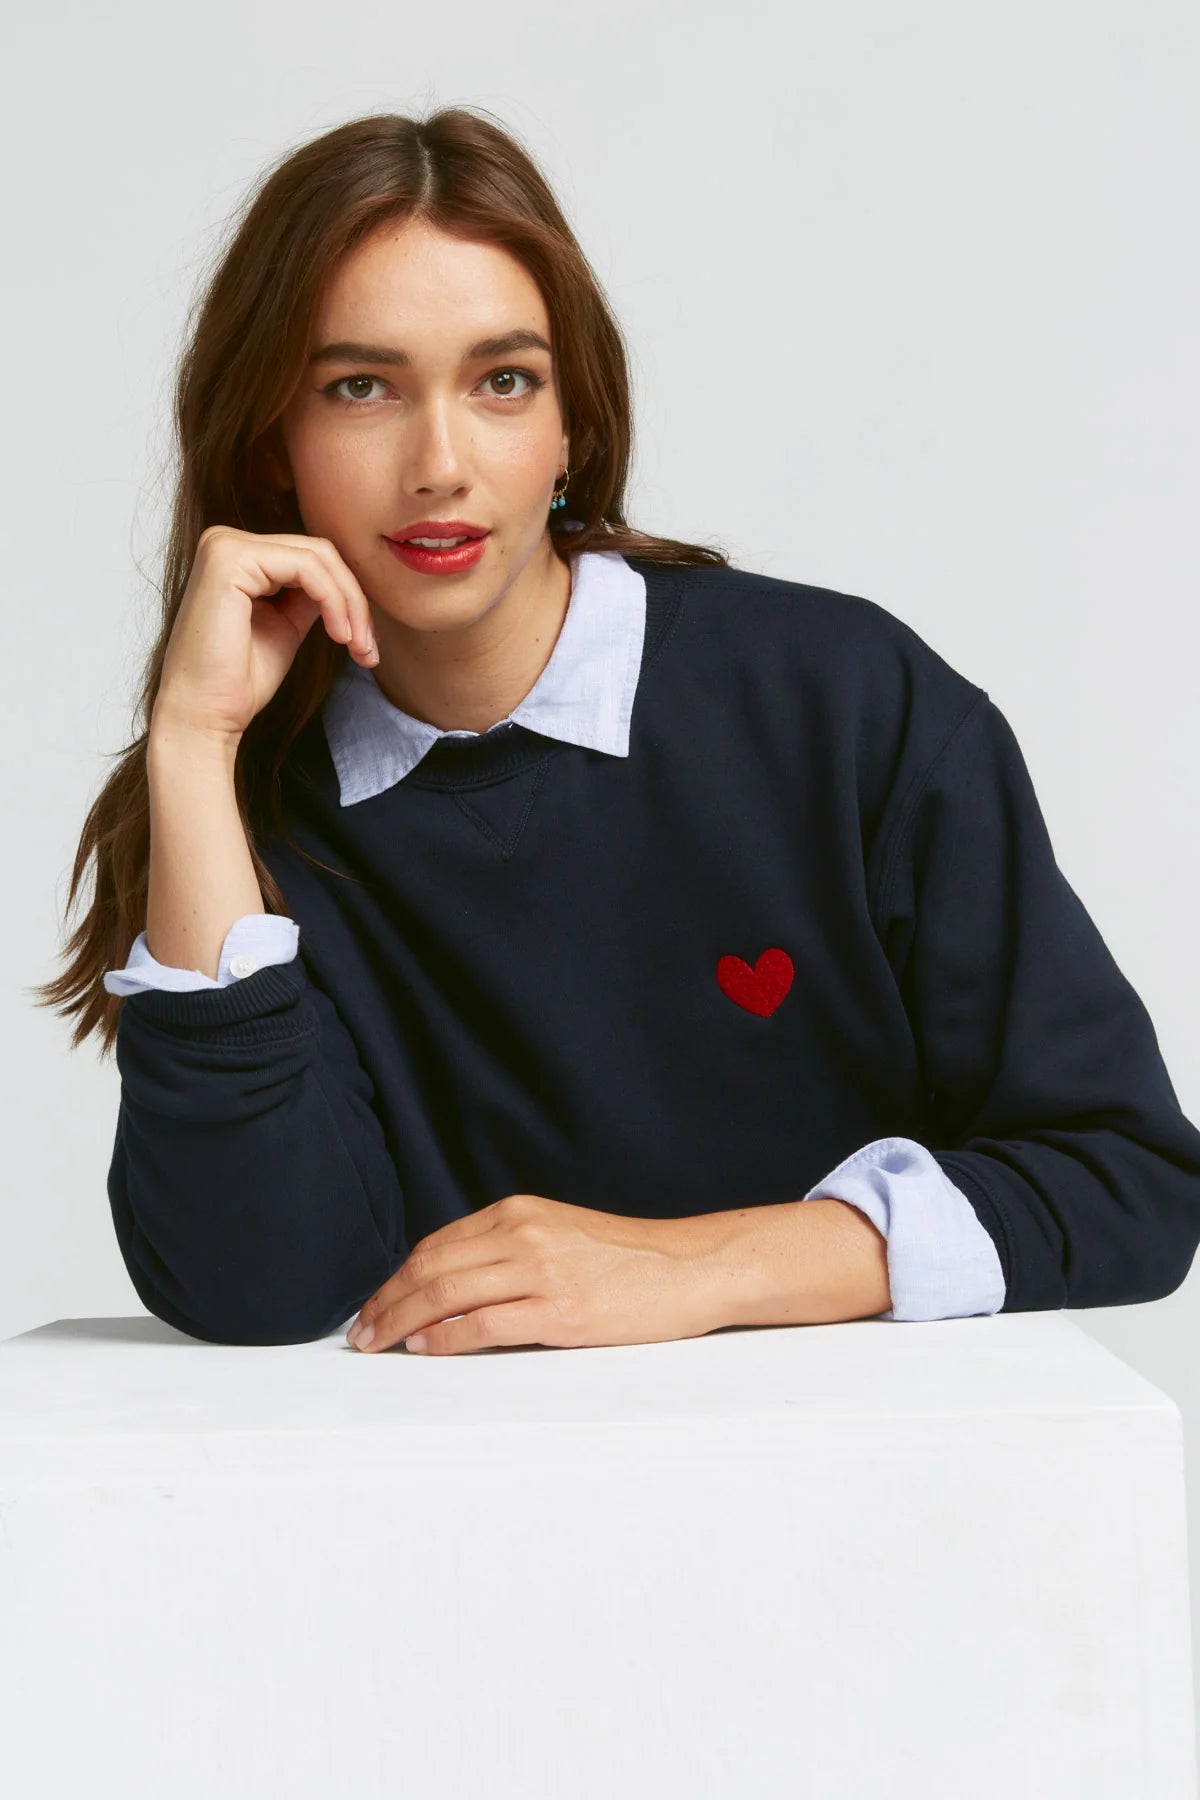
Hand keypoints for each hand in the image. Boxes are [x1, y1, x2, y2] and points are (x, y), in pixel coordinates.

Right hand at [153, 524, 379, 744]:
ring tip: (358, 647)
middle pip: (318, 553)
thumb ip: (308, 597)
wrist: (204, 715)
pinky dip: (334, 601)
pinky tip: (339, 636)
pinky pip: (307, 568)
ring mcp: (225, 545)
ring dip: (350, 605)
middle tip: (368, 648)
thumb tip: (344, 582)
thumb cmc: (238, 681)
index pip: (310, 558)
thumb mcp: (285, 627)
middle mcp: (225, 541)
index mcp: (236, 556)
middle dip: (354, 601)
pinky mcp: (230, 558)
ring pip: (318, 558)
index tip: (365, 644)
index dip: (348, 598)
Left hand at [346, 1193, 727, 1355]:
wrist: (690, 1267)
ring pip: (446, 1293)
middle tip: (361, 1332)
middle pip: (430, 1267)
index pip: (436, 1244)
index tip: (375, 1304)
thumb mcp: (560, 1234)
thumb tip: (453, 1285)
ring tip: (378, 1344)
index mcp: (519, 1213)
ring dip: (401, 1321)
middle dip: (386, 1302)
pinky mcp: (560, 1310)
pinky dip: (444, 1338)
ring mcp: (541, 1271)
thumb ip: (510, 1249)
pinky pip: (483, 1324)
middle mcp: (523, 1234)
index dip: (396, 1278)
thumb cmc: (629, 1259)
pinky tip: (425, 1348)